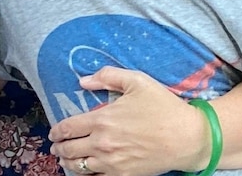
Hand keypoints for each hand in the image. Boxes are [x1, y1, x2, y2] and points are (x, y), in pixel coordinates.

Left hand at [48, 67, 207, 175]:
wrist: (187, 137)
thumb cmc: (163, 107)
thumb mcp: (137, 81)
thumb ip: (108, 76)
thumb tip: (83, 80)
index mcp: (102, 119)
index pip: (68, 127)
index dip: (56, 131)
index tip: (53, 132)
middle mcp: (102, 143)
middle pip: (69, 149)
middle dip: (59, 148)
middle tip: (56, 147)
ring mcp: (112, 163)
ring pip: (79, 167)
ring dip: (68, 162)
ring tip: (65, 159)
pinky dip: (87, 175)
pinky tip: (86, 170)